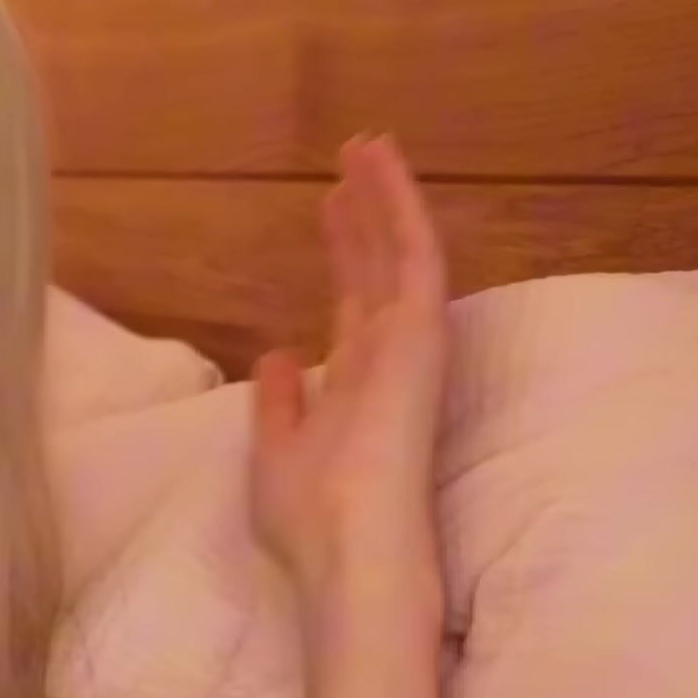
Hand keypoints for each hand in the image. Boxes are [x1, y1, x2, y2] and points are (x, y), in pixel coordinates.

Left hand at [249, 134, 449, 611]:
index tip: (329, 206)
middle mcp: (386, 359)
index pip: (351, 305)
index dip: (343, 253)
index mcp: (354, 388)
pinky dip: (400, 208)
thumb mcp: (275, 456)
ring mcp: (408, 345)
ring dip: (386, 197)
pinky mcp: (422, 336)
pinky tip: (382, 166)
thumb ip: (279, 404)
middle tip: (353, 158)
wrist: (349, 553)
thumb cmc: (311, 523)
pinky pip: (415, 258)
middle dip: (366, 213)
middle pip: (375, 271)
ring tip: (368, 144)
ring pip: (399, 253)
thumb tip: (277, 356)